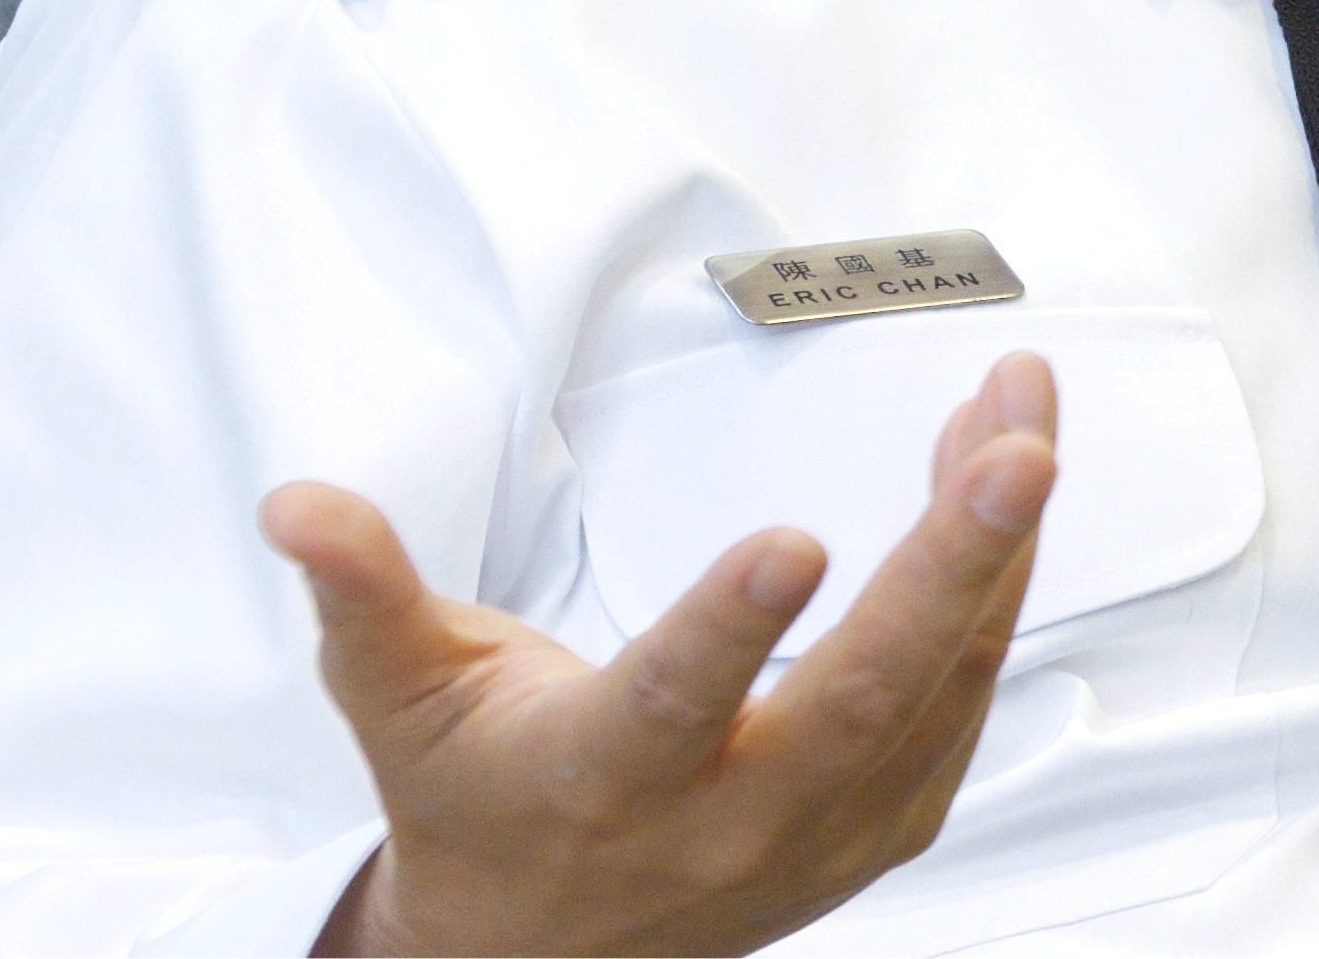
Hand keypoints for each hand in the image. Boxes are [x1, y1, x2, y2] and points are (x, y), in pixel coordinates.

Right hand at [263, 351, 1056, 956]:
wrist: (543, 954)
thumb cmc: (478, 799)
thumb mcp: (399, 697)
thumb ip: (364, 593)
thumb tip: (298, 504)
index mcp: (604, 780)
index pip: (674, 703)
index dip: (733, 626)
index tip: (794, 536)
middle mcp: (728, 820)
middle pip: (860, 695)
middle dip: (952, 565)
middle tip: (1017, 451)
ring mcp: (822, 830)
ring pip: (937, 688)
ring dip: (994, 546)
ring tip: (1020, 413)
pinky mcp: (885, 818)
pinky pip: (962, 698)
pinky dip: (994, 586)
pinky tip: (998, 480)